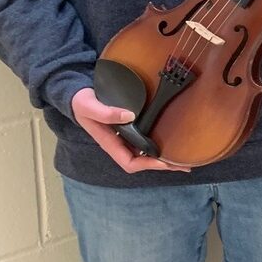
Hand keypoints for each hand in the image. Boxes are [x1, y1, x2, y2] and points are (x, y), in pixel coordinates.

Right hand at [71, 87, 188, 173]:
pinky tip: (170, 142)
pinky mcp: (129, 129)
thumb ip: (106, 112)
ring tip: (182, 159)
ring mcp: (124, 137)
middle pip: (141, 162)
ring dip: (163, 158)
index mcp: (109, 143)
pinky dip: (158, 145)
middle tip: (184, 166)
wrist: (78, 95)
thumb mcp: (89, 106)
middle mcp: (118, 143)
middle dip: (162, 165)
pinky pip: (145, 142)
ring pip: (145, 154)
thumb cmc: (81, 102)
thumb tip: (130, 116)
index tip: (164, 162)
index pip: (129, 162)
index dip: (147, 164)